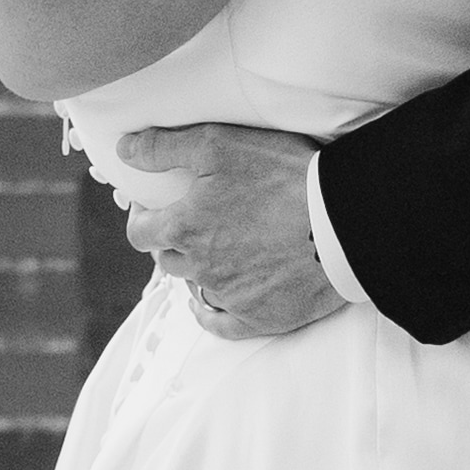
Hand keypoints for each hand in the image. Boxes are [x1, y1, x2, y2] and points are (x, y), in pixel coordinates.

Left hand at [105, 119, 345, 338]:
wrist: (344, 222)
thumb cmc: (284, 177)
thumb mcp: (219, 144)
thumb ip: (165, 147)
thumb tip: (125, 151)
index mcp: (185, 227)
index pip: (141, 232)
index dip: (144, 219)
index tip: (155, 209)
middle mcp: (201, 267)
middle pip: (168, 260)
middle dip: (173, 242)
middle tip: (193, 224)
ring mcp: (230, 295)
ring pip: (196, 287)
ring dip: (198, 271)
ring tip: (217, 251)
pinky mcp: (260, 316)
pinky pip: (222, 325)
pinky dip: (212, 315)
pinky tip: (213, 302)